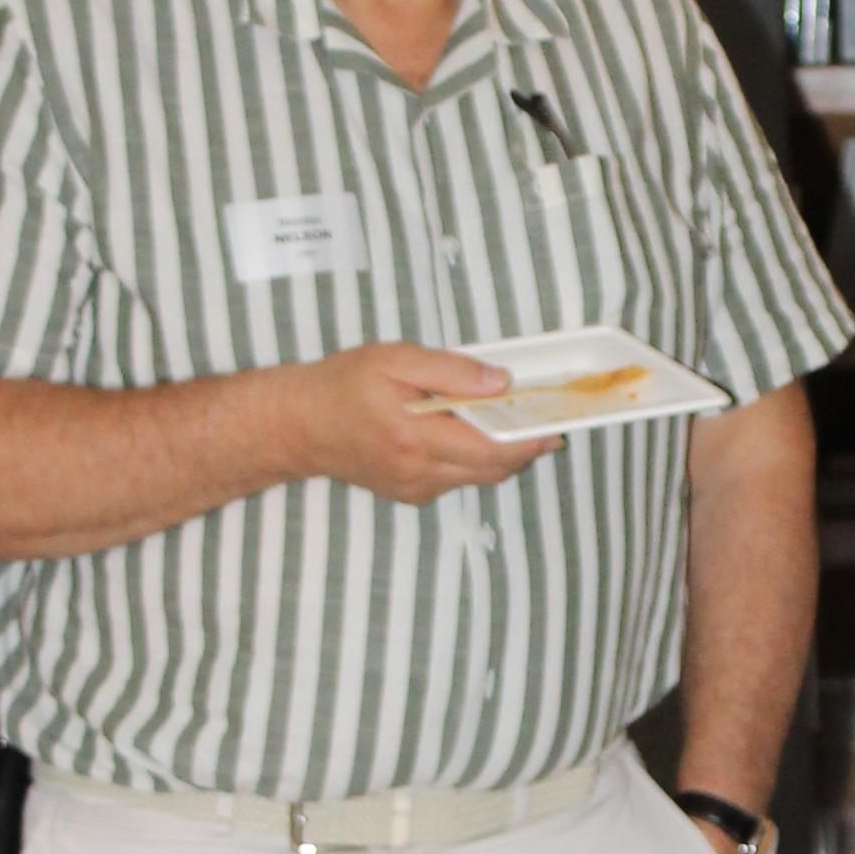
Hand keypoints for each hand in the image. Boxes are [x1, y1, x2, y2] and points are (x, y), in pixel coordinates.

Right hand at [277, 344, 560, 506]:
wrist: (299, 425)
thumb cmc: (344, 384)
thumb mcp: (395, 360)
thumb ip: (450, 370)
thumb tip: (499, 381)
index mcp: (416, 437)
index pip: (489, 447)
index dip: (528, 439)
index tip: (554, 426)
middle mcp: (419, 471)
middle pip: (492, 469)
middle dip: (524, 449)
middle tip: (547, 425)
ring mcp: (415, 488)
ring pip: (477, 477)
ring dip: (501, 456)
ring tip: (516, 426)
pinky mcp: (410, 494)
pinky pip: (455, 480)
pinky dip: (472, 460)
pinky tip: (470, 435)